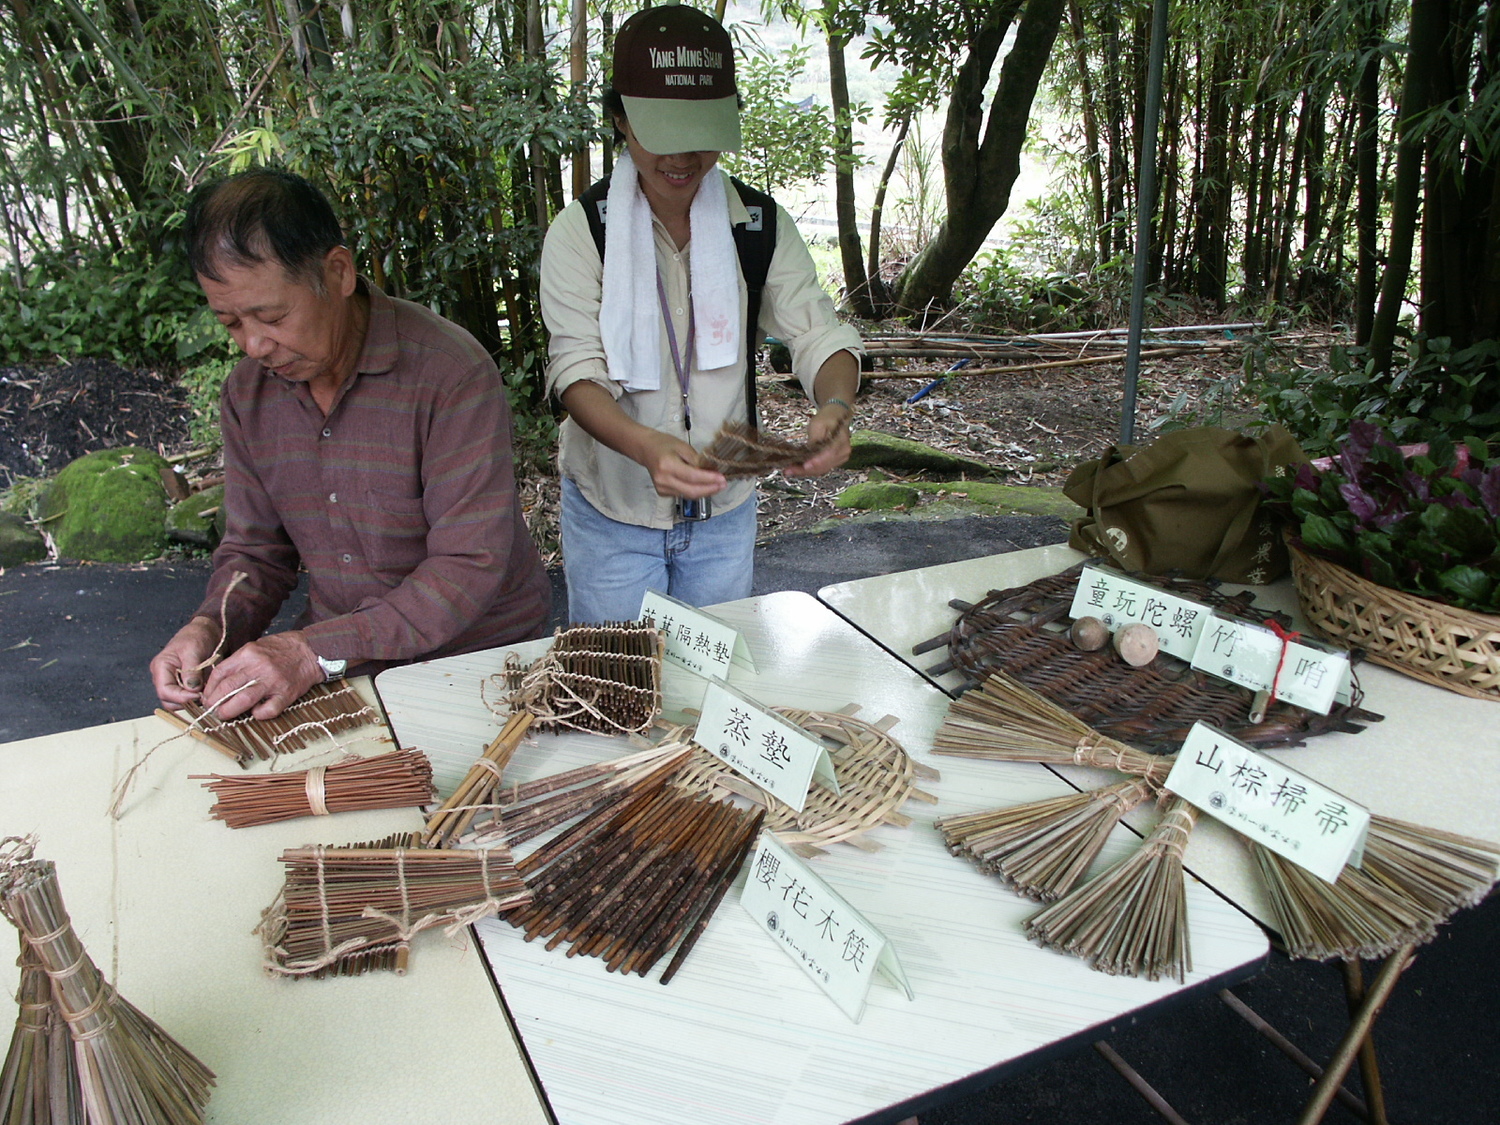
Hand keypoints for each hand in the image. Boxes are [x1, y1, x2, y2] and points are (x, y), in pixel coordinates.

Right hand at [150, 616, 222, 709]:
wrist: (206, 632)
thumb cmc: (197, 636)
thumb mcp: (193, 650)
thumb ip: (191, 670)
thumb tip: (191, 690)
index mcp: (161, 667)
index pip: (165, 691)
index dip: (181, 697)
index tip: (198, 695)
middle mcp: (164, 678)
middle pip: (169, 701)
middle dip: (186, 702)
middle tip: (204, 696)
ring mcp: (173, 683)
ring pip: (178, 703)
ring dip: (192, 703)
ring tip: (206, 694)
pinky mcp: (184, 686)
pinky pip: (187, 699)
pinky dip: (196, 699)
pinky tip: (207, 693)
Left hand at [198, 630, 324, 721]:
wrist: (311, 650)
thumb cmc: (281, 649)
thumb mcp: (255, 647)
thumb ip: (238, 663)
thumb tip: (220, 682)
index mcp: (248, 654)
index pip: (220, 673)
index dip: (209, 688)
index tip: (206, 697)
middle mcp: (258, 667)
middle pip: (227, 688)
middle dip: (214, 702)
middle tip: (211, 709)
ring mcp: (273, 681)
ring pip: (243, 701)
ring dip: (229, 711)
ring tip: (224, 715)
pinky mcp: (286, 694)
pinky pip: (268, 710)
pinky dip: (258, 714)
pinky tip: (256, 712)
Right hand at [635, 430, 727, 498]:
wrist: (645, 449)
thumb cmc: (664, 444)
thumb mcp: (683, 447)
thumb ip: (697, 460)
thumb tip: (712, 471)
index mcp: (667, 465)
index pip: (692, 477)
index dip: (709, 480)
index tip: (722, 479)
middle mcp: (663, 480)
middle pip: (691, 491)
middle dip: (710, 489)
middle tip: (723, 485)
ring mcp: (662, 488)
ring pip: (689, 495)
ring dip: (704, 491)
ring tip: (717, 485)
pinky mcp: (663, 493)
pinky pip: (683, 494)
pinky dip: (695, 491)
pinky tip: (703, 486)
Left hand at [785, 403, 852, 477]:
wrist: (835, 416)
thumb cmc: (826, 418)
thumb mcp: (817, 424)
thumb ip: (814, 439)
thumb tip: (807, 454)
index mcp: (841, 441)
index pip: (829, 455)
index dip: (816, 462)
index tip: (804, 466)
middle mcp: (843, 453)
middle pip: (824, 466)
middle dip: (805, 470)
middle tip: (788, 471)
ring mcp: (840, 459)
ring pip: (821, 470)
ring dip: (805, 472)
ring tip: (790, 471)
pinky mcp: (834, 462)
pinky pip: (821, 468)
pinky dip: (809, 470)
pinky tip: (797, 469)